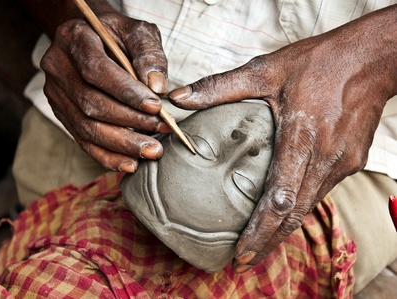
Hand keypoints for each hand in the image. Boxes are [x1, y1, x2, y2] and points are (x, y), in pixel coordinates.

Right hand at [39, 5, 169, 171]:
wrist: (90, 38)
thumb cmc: (117, 34)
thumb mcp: (137, 31)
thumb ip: (148, 54)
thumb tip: (157, 87)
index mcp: (73, 39)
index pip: (96, 70)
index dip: (126, 92)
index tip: (156, 106)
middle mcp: (57, 67)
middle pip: (90, 103)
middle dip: (129, 121)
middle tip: (161, 130)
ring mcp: (56, 94)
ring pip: (86, 127)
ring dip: (122, 144)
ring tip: (152, 150)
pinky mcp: (62, 114)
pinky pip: (83, 141)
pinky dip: (107, 156)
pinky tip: (130, 164)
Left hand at [168, 6, 396, 271]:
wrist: (373, 57)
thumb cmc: (320, 62)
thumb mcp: (266, 70)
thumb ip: (220, 87)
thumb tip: (179, 98)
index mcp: (302, 138)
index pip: (279, 199)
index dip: (259, 231)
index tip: (240, 253)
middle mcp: (326, 158)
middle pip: (295, 215)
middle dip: (268, 242)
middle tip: (243, 261)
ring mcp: (342, 163)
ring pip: (309, 207)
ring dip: (284, 230)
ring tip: (258, 245)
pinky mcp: (351, 162)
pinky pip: (321, 192)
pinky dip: (300, 209)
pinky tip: (284, 215)